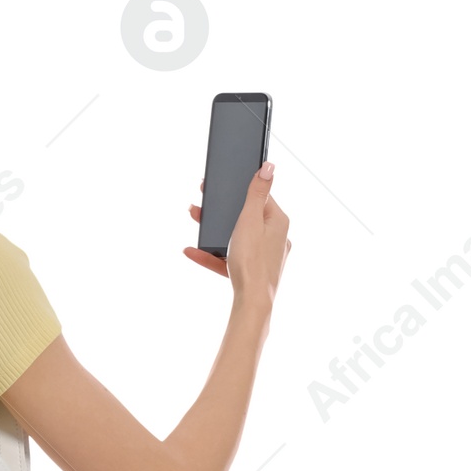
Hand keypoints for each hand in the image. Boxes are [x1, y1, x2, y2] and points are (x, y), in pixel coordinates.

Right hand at [184, 162, 290, 308]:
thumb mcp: (250, 219)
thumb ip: (257, 192)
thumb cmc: (253, 261)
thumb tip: (269, 166)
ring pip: (235, 237)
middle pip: (245, 217)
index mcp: (278, 222)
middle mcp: (275, 237)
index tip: (220, 184)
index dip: (238, 189)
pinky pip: (230, 258)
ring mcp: (263, 256)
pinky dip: (213, 254)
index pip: (260, 197)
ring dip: (213, 230)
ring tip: (195, 220)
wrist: (251, 303)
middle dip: (221, 211)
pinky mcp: (251, 271)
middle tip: (202, 203)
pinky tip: (192, 251)